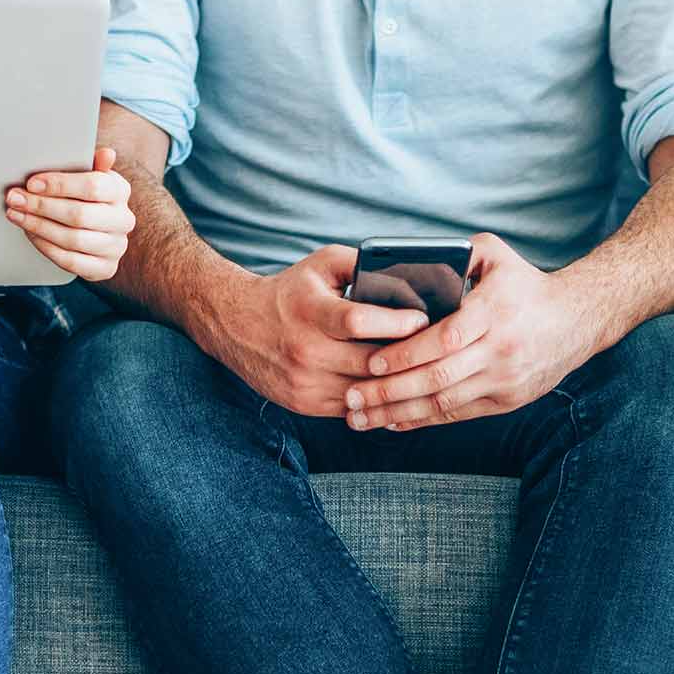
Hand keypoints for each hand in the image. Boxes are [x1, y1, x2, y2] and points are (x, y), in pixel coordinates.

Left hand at [4, 146, 135, 281]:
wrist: (93, 229)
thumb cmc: (82, 196)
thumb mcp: (85, 174)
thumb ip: (90, 163)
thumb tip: (107, 154)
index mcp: (119, 191)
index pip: (94, 187)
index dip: (59, 185)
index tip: (32, 183)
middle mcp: (123, 220)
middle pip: (80, 215)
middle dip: (41, 206)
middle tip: (14, 199)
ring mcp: (116, 246)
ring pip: (74, 239)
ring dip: (38, 226)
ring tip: (16, 215)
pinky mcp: (106, 268)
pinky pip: (72, 261)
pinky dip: (46, 248)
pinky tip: (31, 234)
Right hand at [211, 245, 428, 417]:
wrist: (235, 325)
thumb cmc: (291, 291)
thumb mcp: (320, 265)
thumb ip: (360, 264)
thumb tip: (407, 273)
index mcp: (310, 312)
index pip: (360, 322)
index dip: (397, 323)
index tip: (423, 319)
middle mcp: (305, 350)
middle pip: (371, 362)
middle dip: (409, 358)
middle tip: (438, 350)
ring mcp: (305, 382)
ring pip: (367, 392)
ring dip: (399, 384)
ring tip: (425, 371)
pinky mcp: (307, 404)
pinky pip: (355, 408)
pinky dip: (379, 401)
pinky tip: (400, 390)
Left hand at [345, 235, 589, 429]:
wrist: (577, 321)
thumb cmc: (527, 285)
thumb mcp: (496, 254)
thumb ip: (456, 252)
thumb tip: (411, 259)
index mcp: (494, 312)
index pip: (445, 339)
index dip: (406, 354)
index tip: (371, 362)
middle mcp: (500, 350)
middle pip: (438, 377)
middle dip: (389, 391)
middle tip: (351, 397)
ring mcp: (505, 379)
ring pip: (444, 402)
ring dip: (398, 411)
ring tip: (360, 417)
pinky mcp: (508, 400)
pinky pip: (458, 414)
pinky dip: (422, 419)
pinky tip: (392, 420)